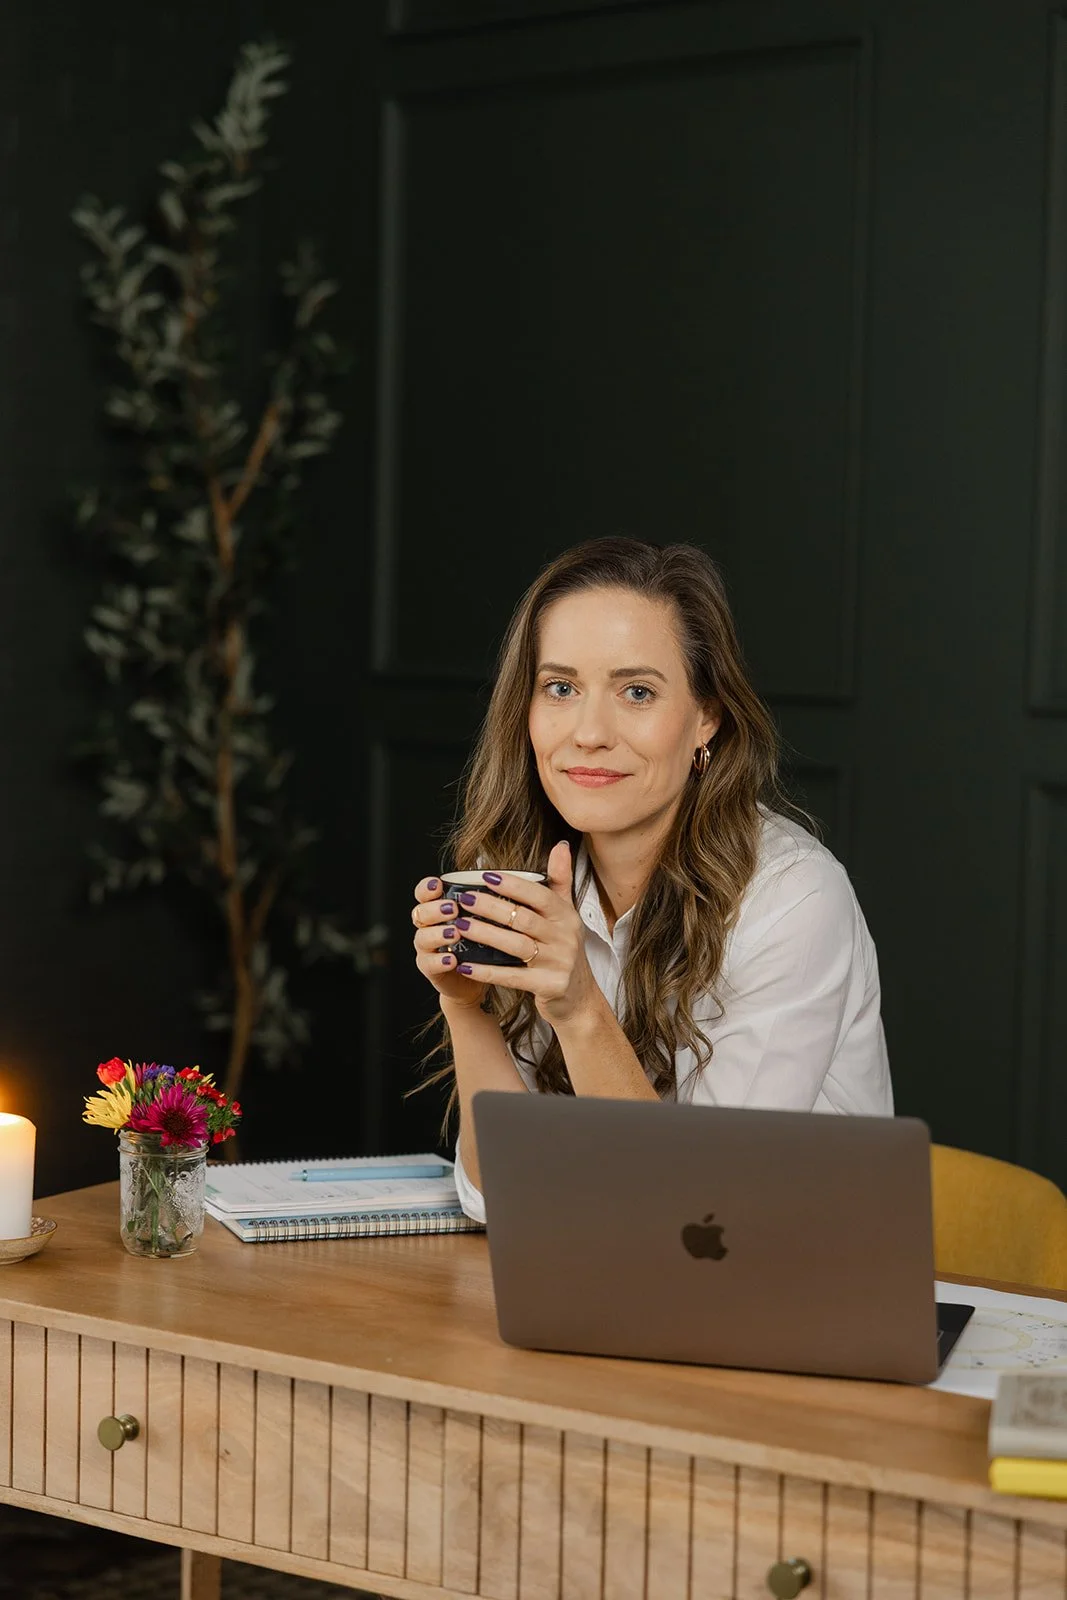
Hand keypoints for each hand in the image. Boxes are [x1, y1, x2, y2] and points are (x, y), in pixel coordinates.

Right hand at [411, 876, 487, 1009]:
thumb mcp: (484, 921)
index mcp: (438, 910)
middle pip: (419, 913)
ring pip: (422, 937)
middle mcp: (428, 927)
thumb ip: (487, 903)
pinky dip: (440, 960)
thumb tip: (508, 881)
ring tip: (454, 933)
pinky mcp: (430, 969)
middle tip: (453, 909)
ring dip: (438, 934)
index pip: (424, 894)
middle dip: (434, 909)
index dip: (427, 888)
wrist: (474, 979)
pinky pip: (428, 964)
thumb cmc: (481, 945)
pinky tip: (452, 960)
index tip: (438, 884)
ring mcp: (427, 948)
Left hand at [442, 841, 601, 1028]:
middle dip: (491, 907)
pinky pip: (512, 977)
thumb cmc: (565, 951)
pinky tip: (465, 965)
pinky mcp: (549, 986)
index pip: (540, 895)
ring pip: (516, 945)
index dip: (513, 885)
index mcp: (567, 917)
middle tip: (463, 898)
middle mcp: (566, 938)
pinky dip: (486, 971)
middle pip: (523, 918)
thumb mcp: (568, 915)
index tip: (486, 877)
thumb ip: (561, 881)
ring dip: (485, 935)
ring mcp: (558, 963)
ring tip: (460, 926)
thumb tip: (561, 845)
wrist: (581, 998)